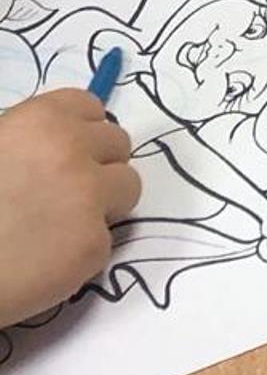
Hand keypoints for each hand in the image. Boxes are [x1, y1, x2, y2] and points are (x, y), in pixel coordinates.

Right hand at [0, 93, 138, 324]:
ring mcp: (88, 197)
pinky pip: (105, 243)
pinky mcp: (91, 247)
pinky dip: (81, 255)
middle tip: (63, 198)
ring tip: (58, 230)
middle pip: (118, 147)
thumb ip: (30, 140)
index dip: (82, 135)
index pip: (93, 109)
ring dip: (102, 207)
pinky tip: (44, 264)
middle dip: (98, 169)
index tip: (68, 156)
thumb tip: (62, 141)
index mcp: (43, 119)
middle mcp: (73, 149)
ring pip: (128, 190)